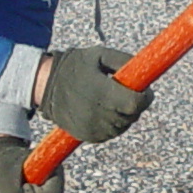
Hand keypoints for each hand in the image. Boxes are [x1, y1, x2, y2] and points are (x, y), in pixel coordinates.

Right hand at [36, 44, 150, 144]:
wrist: (47, 86)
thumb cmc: (76, 66)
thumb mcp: (99, 55)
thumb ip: (124, 61)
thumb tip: (145, 72)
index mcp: (102, 93)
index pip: (136, 103)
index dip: (145, 97)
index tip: (144, 91)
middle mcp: (98, 114)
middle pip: (132, 115)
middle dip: (135, 104)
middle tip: (125, 92)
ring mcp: (94, 128)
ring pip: (124, 125)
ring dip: (124, 114)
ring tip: (110, 99)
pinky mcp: (90, 137)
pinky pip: (112, 133)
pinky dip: (113, 123)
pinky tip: (103, 110)